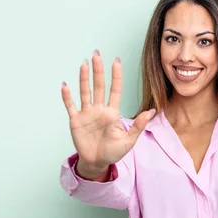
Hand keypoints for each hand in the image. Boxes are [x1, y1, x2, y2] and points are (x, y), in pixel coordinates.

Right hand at [61, 50, 155, 176]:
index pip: (115, 90)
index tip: (116, 61)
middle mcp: (99, 110)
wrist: (98, 163)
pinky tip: (65, 85)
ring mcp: (87, 114)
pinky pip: (71, 106)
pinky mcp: (76, 121)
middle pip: (99, 86)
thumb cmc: (114, 152)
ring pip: (85, 92)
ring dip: (84, 78)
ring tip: (84, 64)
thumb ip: (138, 126)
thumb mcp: (129, 140)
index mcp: (112, 113)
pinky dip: (67, 96)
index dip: (116, 76)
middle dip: (98, 70)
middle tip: (97, 54)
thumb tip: (152, 111)